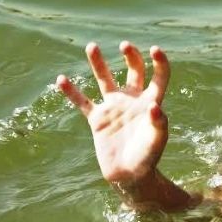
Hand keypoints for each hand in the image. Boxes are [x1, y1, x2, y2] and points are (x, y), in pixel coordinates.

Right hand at [56, 41, 170, 184]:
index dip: (159, 62)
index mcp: (150, 102)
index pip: (158, 77)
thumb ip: (159, 124)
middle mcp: (132, 100)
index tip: (154, 49)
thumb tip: (155, 106)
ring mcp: (113, 108)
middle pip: (133, 71)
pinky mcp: (97, 119)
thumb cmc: (148, 158)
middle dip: (131, 56)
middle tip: (125, 45)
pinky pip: (82, 102)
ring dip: (98, 63)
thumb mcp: (157, 141)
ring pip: (105, 80)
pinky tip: (61, 79)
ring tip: (91, 46)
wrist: (129, 176)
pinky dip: (72, 92)